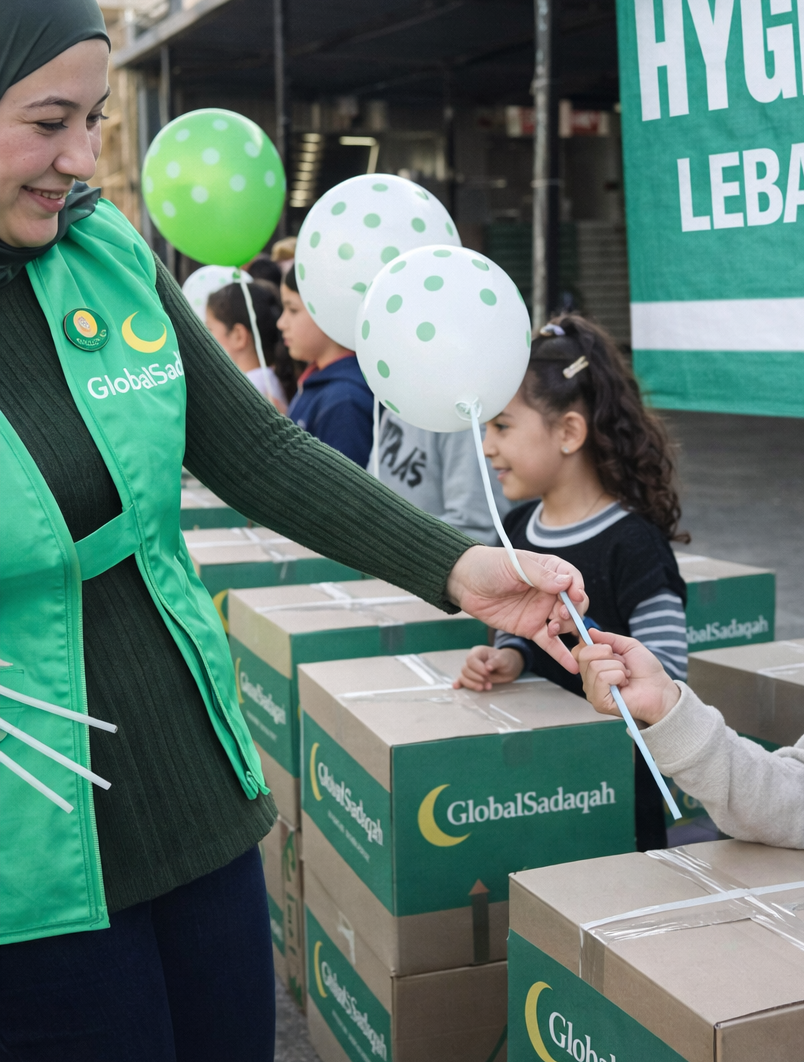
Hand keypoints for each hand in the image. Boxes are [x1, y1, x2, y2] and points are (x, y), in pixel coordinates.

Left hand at [446, 545, 587, 672]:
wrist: (464, 583)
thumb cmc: (489, 566)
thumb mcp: (515, 564)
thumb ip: (540, 575)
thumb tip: (566, 583)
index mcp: (549, 570)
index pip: (572, 579)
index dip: (577, 588)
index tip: (574, 596)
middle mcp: (549, 592)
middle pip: (573, 604)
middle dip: (572, 612)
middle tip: (559, 615)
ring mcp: (540, 612)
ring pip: (564, 624)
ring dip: (565, 629)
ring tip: (552, 629)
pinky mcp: (530, 629)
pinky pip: (550, 643)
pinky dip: (561, 654)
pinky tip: (572, 665)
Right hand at [453, 646, 523, 691]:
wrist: (509, 668)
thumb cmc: (506, 660)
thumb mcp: (504, 659)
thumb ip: (496, 662)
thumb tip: (487, 667)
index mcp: (478, 652)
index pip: (471, 659)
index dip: (477, 668)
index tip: (487, 673)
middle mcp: (472, 661)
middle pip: (465, 669)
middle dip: (476, 678)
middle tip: (488, 682)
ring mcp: (471, 670)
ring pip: (463, 676)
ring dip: (472, 684)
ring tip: (485, 687)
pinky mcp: (471, 678)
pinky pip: (462, 680)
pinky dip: (459, 684)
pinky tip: (457, 687)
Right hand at [572, 629, 680, 725]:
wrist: (660, 688)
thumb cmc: (646, 670)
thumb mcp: (628, 646)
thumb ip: (608, 638)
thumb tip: (590, 631)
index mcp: (592, 666)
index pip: (578, 651)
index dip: (593, 644)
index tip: (610, 649)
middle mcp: (589, 679)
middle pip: (585, 655)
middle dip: (608, 654)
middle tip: (622, 663)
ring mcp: (593, 692)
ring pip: (594, 666)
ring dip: (617, 667)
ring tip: (626, 675)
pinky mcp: (599, 702)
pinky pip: (601, 678)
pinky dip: (617, 676)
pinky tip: (624, 683)